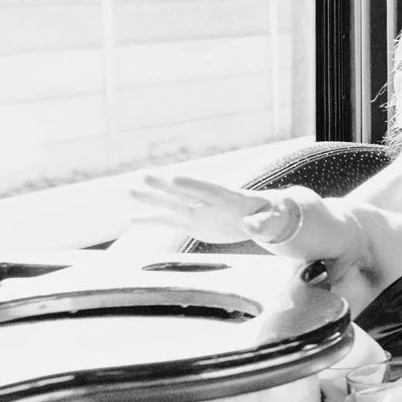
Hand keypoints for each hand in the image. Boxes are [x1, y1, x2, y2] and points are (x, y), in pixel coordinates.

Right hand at [131, 174, 296, 244]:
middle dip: (164, 184)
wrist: (263, 219)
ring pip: (170, 203)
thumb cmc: (271, 216)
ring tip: (129, 190)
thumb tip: (253, 226)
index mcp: (229, 197)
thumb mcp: (272, 220)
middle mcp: (208, 202)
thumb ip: (263, 223)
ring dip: (151, 198)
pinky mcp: (192, 223)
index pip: (209, 189)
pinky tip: (131, 219)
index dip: (192, 184)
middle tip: (143, 175)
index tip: (174, 178)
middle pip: (183, 191)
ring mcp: (197, 211)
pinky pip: (168, 221)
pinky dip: (151, 220)